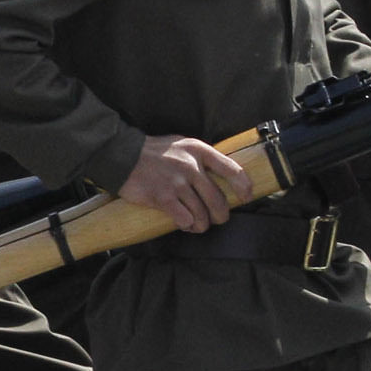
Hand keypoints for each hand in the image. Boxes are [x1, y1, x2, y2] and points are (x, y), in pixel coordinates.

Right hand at [119, 133, 246, 231]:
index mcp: (199, 151)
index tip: (247, 197)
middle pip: (218, 200)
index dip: (244, 186)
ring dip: (203, 224)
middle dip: (222, 215)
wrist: (123, 156)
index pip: (232, 170)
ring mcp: (177, 183)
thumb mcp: (182, 144)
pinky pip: (185, 220)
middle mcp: (191, 167)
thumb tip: (221, 176)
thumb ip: (201, 157)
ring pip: (202, 215)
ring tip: (198, 224)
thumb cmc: (154, 151)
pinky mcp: (163, 198)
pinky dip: (187, 225)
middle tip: (218, 219)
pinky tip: (184, 223)